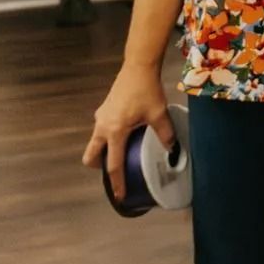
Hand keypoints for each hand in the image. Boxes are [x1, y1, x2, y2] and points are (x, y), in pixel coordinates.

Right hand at [83, 66, 175, 203]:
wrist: (138, 66)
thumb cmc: (147, 90)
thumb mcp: (158, 114)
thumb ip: (165, 134)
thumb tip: (172, 150)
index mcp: (114, 131)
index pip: (113, 165)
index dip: (117, 183)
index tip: (120, 197)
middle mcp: (102, 127)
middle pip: (91, 156)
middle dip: (100, 168)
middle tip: (116, 173)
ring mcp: (100, 118)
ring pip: (95, 143)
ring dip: (104, 152)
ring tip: (122, 155)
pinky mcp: (103, 110)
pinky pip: (101, 131)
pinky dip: (108, 139)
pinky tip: (125, 136)